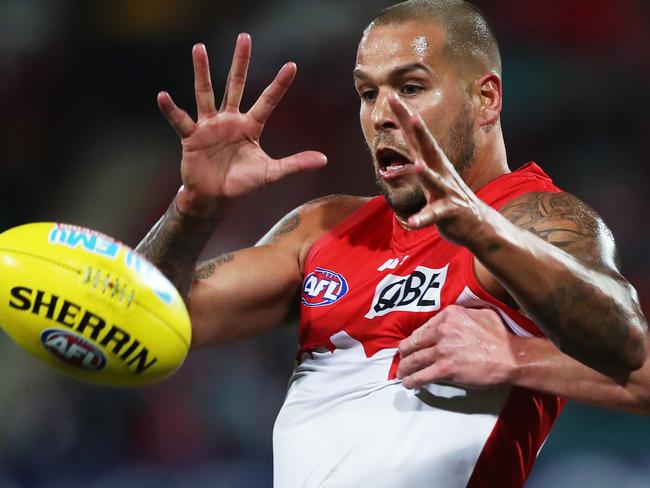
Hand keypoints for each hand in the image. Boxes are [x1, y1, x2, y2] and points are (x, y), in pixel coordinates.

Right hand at [158, 34, 327, 218]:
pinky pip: (180, 121)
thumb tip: (324, 159)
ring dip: (202, 72)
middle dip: (241, 62)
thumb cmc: (242, 183)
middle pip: (235, 85)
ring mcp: (209, 126)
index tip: (292, 65)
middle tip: (244, 37)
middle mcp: (230, 120)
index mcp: (250, 126)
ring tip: (199, 48)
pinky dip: (171, 110)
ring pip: (205, 93)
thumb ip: (295, 164)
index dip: (279, 84)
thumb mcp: (271, 173)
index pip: (268, 100)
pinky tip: (163, 96)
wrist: (215, 198)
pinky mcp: (191, 137)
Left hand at [387, 95, 490, 245]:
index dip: (405, 116)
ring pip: (435, 182)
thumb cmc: (447, 199)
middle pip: (428, 148)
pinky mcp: (448, 212)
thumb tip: (387, 166)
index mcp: (433, 162)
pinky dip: (423, 218)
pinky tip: (412, 222)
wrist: (476, 224)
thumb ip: (411, 167)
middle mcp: (441, 172)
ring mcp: (446, 191)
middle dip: (419, 132)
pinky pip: (434, 216)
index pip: (416, 136)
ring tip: (418, 166)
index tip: (391, 97)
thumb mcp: (429, 179)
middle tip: (410, 114)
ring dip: (427, 174)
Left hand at [397, 305, 517, 388]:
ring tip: (402, 374)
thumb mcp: (479, 313)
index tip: (412, 347)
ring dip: (404, 369)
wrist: (512, 357)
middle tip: (403, 360)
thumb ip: (460, 316)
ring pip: (412, 360)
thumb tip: (450, 321)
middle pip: (412, 343)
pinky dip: (411, 381)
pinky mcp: (445, 369)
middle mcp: (442, 330)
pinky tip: (408, 384)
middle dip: (404, 353)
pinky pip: (421, 376)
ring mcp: (442, 350)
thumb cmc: (500, 335)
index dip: (415, 340)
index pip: (422, 328)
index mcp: (449, 315)